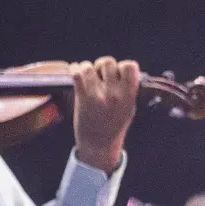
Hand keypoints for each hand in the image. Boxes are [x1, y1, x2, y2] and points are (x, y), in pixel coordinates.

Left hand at [70, 57, 141, 172]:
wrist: (99, 143)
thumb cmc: (114, 125)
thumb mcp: (129, 108)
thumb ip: (127, 89)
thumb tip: (121, 70)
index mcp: (129, 95)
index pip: (130, 66)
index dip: (122, 66)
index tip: (118, 72)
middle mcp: (115, 93)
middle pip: (108, 61)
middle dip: (102, 65)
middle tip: (99, 74)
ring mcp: (98, 94)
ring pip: (89, 66)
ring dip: (86, 67)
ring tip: (86, 75)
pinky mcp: (83, 97)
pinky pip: (77, 74)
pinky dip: (74, 70)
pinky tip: (76, 73)